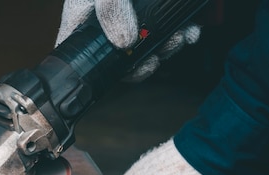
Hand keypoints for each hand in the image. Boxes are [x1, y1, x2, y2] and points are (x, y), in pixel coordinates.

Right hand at [56, 0, 200, 81]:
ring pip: (146, 44)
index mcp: (82, 18)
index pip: (78, 54)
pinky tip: (189, 28)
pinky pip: (164, 30)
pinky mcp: (150, 11)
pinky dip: (180, 32)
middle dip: (147, 58)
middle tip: (165, 50)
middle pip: (121, 55)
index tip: (124, 70)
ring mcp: (129, 18)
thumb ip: (111, 9)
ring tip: (183, 36)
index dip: (96, 70)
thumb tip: (125, 41)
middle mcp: (104, 22)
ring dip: (169, 45)